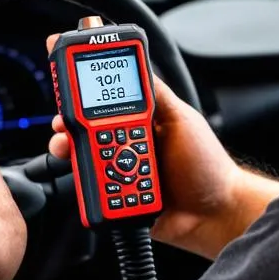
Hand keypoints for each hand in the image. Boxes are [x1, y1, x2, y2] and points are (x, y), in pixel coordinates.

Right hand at [46, 35, 278, 258]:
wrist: (214, 213)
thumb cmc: (206, 166)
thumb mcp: (182, 119)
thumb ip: (158, 94)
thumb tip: (138, 66)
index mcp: (140, 121)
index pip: (103, 101)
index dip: (82, 94)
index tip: (66, 84)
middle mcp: (124, 143)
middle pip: (82, 130)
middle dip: (68, 126)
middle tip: (65, 124)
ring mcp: (117, 170)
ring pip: (81, 159)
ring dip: (76, 156)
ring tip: (85, 155)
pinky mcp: (113, 198)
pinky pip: (91, 191)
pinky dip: (89, 188)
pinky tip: (99, 184)